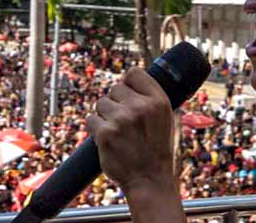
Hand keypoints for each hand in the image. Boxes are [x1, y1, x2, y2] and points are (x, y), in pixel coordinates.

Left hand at [86, 67, 174, 192]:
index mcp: (158, 101)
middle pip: (115, 88)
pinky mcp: (105, 134)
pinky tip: (108, 140)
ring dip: (105, 116)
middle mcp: (141, 107)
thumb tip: (128, 80)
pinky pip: (91, 120)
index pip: (134, 74)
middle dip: (116, 103)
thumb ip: (149, 99)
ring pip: (101, 103)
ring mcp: (122, 120)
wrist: (149, 181)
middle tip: (124, 122)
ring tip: (117, 132)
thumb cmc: (156, 150)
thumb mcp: (164, 119)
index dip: (128, 84)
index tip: (128, 95)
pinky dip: (96, 129)